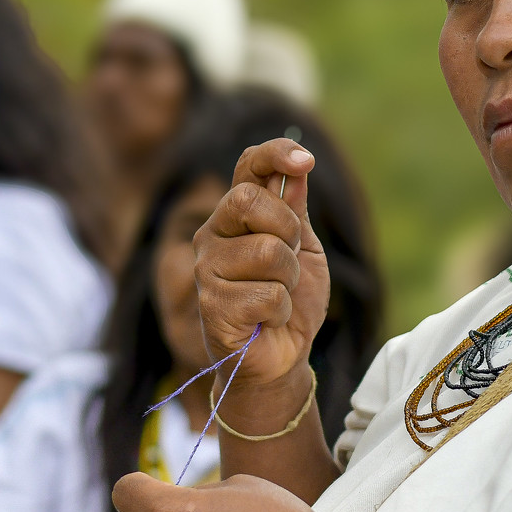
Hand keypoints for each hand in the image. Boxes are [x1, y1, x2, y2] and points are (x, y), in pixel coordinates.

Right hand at [194, 137, 327, 391]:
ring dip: (289, 280)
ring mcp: (207, 269)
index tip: (305, 159)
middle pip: (250, 200)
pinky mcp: (210, 305)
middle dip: (287, 230)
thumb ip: (295, 209)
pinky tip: (267, 320)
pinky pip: (267, 295)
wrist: (282, 356)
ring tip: (279, 297)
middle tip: (289, 259)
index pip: (247, 166)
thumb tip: (297, 165)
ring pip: (267, 252)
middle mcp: (213, 234)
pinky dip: (282, 310)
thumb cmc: (291, 301)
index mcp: (237, 215)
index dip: (274, 154)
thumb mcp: (303, 249)